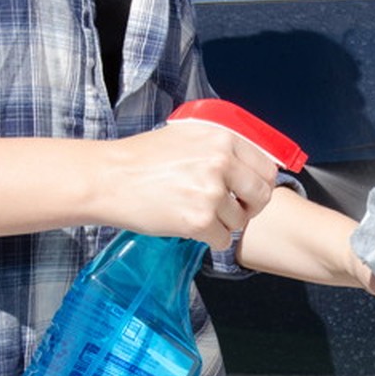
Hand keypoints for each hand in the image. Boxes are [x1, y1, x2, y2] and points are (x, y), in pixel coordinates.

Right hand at [96, 120, 278, 248]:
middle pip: (261, 196)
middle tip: (233, 212)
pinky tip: (190, 227)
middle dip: (250, 208)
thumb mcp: (185, 135)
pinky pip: (222, 240)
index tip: (248, 194)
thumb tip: (246, 163)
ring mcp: (211, 194)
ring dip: (223, 224)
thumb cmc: (140, 158)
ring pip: (239, 221)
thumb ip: (218, 146)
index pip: (266, 168)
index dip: (259, 185)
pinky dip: (210, 239)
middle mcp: (221, 163)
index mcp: (222, 139)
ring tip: (196, 215)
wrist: (108, 179)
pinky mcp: (198, 221)